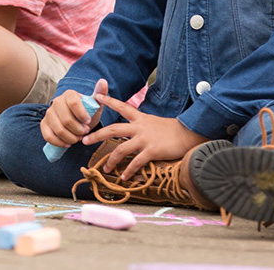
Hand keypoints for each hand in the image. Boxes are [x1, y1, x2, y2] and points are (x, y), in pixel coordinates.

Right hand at [41, 78, 106, 146]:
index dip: (82, 115)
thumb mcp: (96, 103)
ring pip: (58, 129)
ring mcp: (49, 113)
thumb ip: (101, 92)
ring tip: (78, 138)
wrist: (77, 119)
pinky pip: (48, 136)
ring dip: (71, 138)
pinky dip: (59, 143)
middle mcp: (57, 102)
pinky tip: (68, 143)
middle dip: (78, 130)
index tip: (88, 122)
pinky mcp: (44, 124)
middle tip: (85, 132)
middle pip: (66, 120)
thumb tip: (103, 81)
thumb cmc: (88, 111)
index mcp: (69, 94)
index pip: (73, 103)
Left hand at [84, 94, 206, 179]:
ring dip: (111, 160)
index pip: (121, 106)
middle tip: (84, 140)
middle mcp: (140, 127)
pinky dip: (128, 171)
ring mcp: (145, 139)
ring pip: (121, 149)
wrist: (189, 133)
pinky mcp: (151, 151)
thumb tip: (133, 133)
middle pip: (113, 129)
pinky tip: (124, 177)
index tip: (96, 97)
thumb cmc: (173, 130)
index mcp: (140, 118)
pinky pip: (136, 162)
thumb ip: (142, 126)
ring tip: (106, 169)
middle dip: (97, 135)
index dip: (108, 101)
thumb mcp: (154, 123)